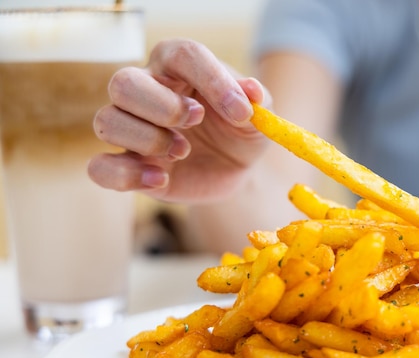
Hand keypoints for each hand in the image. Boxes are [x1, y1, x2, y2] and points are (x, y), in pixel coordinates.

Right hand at [88, 38, 270, 203]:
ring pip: (106, 121)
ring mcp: (132, 129)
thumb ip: (255, 100)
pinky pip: (99, 167)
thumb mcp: (257, 115)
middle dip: (163, 107)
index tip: (241, 110)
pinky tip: (161, 180)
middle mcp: (146, 91)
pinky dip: (125, 176)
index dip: (211, 80)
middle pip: (124, 82)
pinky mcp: (128, 165)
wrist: (233, 169)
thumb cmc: (239, 130)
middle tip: (196, 122)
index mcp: (179, 68)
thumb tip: (250, 91)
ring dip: (147, 140)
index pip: (182, 55)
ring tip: (182, 151)